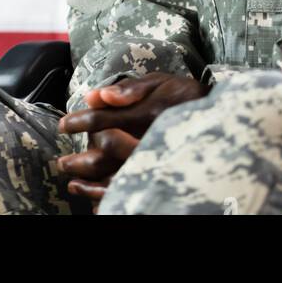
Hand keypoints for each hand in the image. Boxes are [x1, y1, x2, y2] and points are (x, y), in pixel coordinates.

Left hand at [55, 73, 208, 207]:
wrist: (220, 118)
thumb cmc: (183, 94)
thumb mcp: (159, 82)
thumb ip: (128, 89)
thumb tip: (95, 96)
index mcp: (146, 114)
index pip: (102, 120)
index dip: (79, 123)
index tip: (64, 125)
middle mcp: (150, 139)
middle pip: (105, 153)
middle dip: (79, 160)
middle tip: (61, 163)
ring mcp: (156, 160)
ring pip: (116, 178)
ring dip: (91, 183)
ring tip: (72, 184)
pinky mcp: (161, 175)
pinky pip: (133, 190)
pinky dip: (112, 196)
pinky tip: (96, 200)